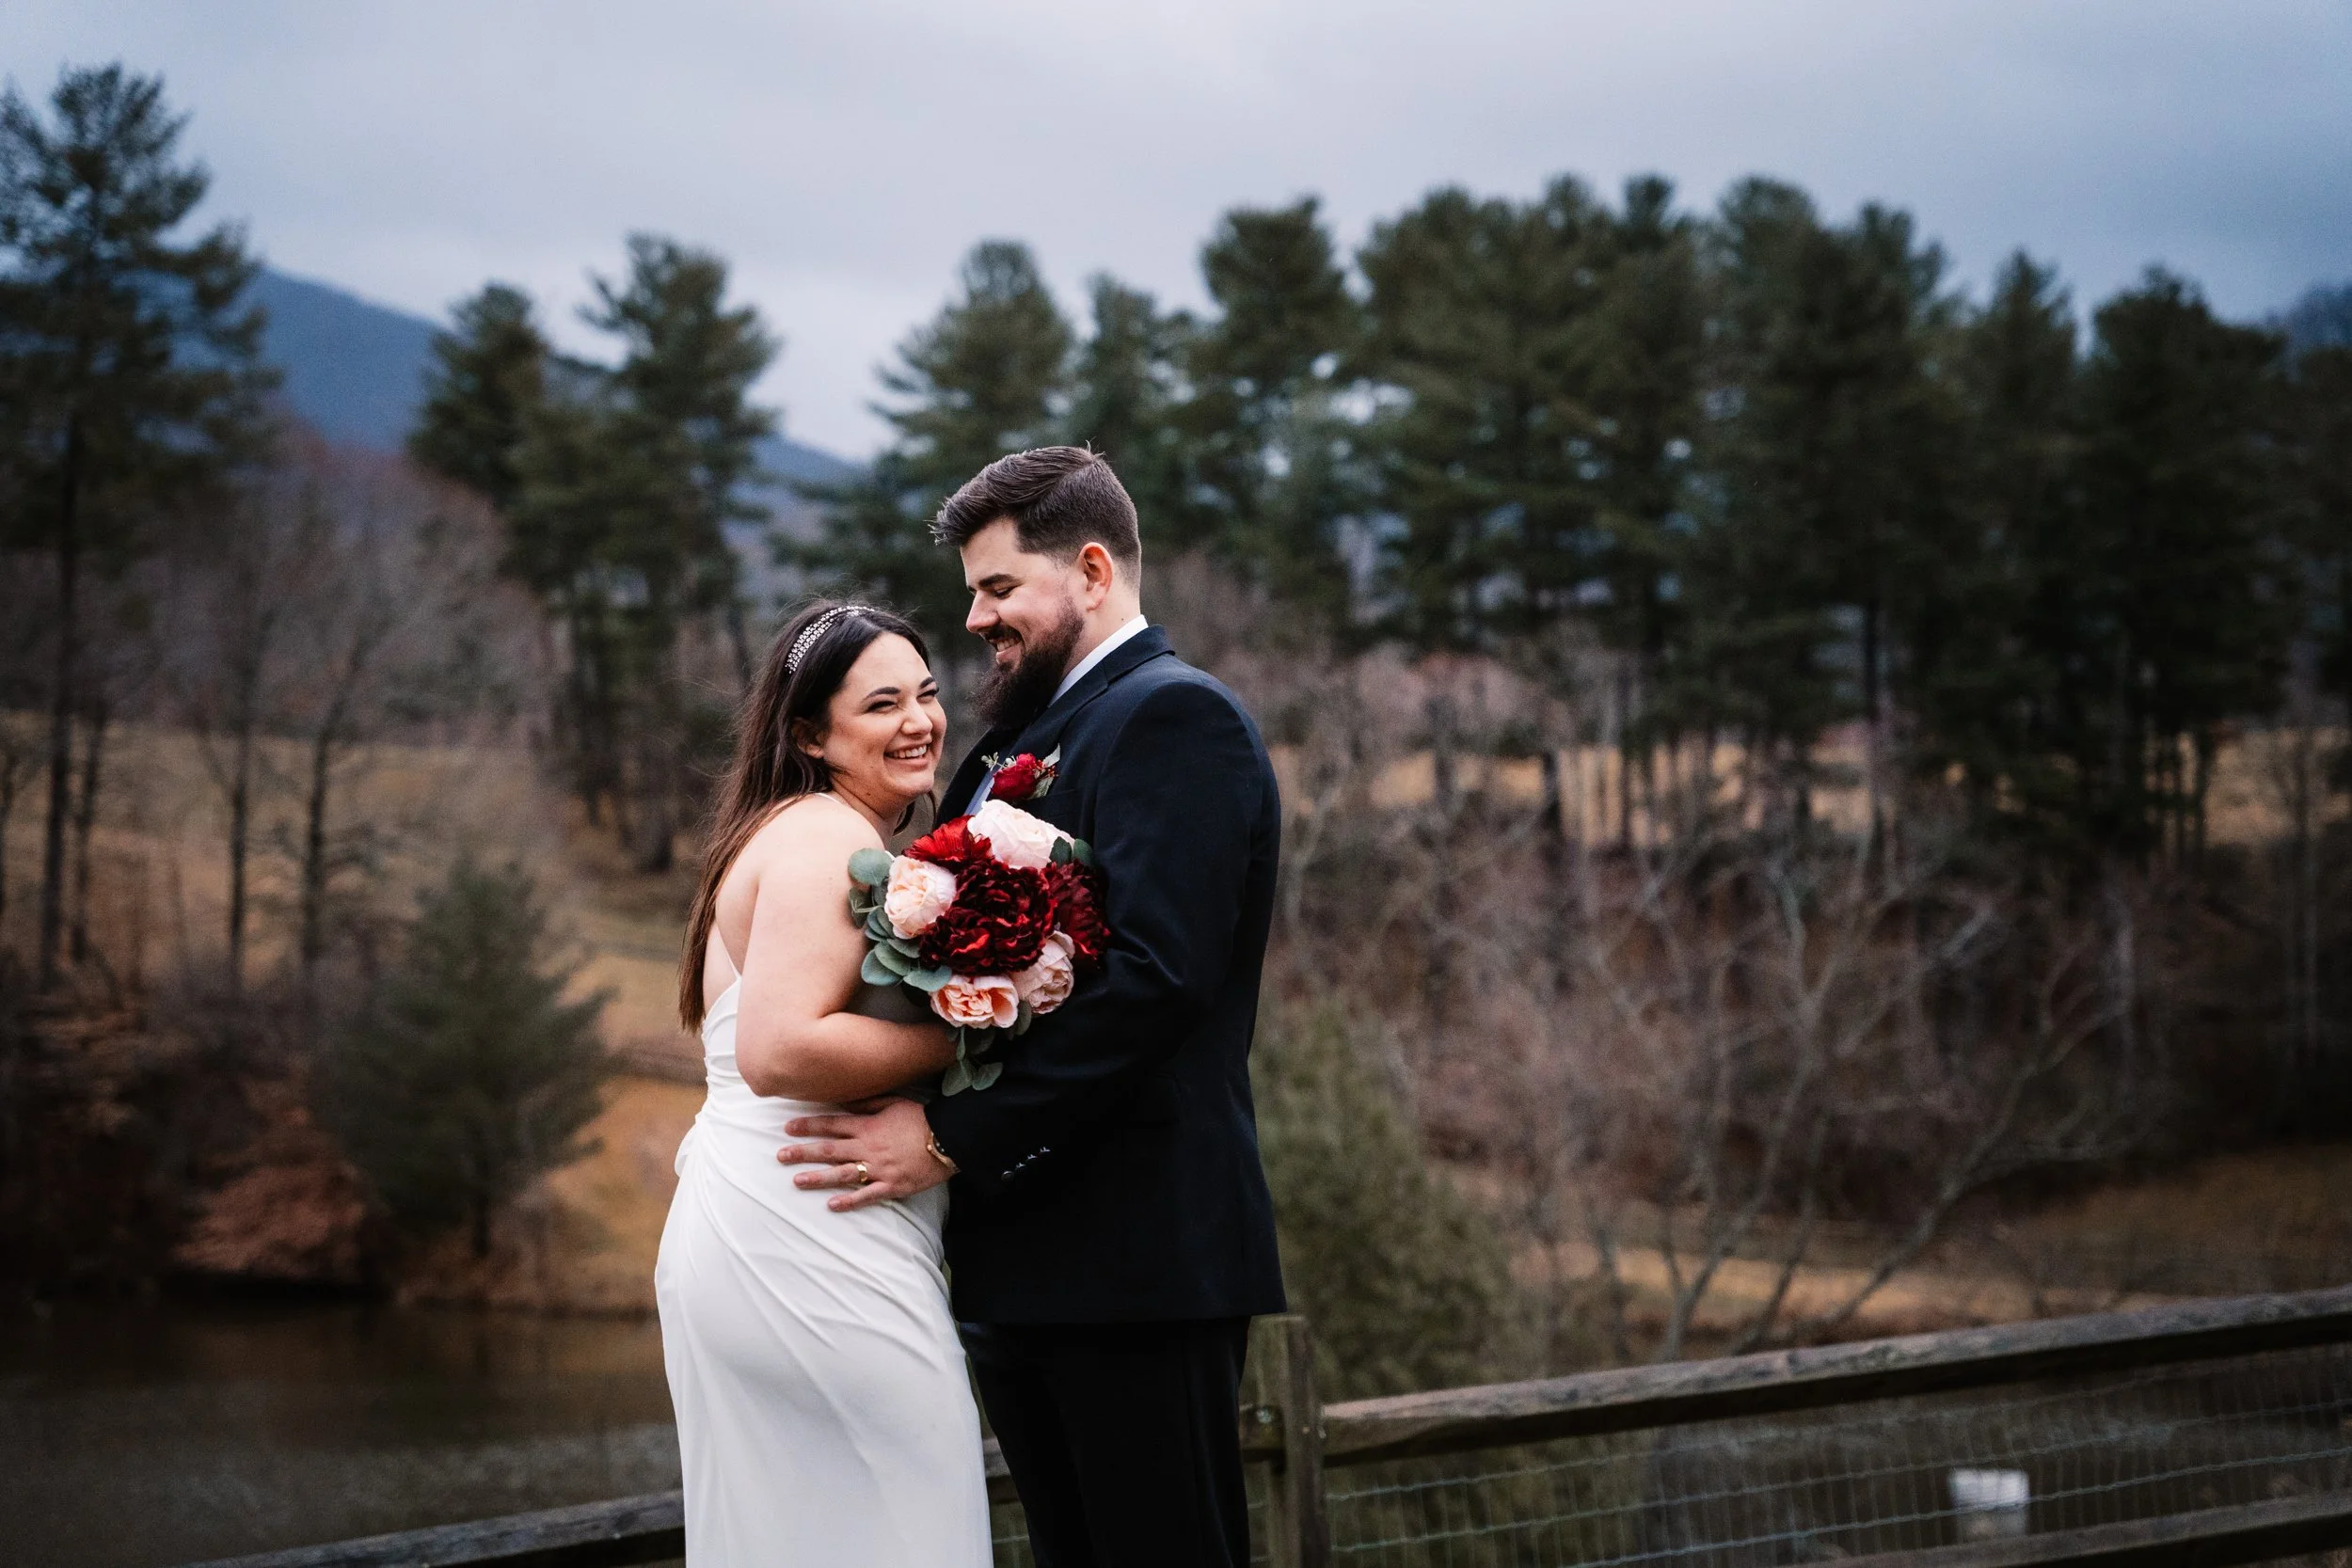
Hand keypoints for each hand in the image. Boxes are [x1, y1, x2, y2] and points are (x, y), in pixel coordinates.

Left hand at [778, 1099, 947, 1211]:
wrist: (949, 1138)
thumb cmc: (922, 1117)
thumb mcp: (894, 1102)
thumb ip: (868, 1103)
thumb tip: (845, 1101)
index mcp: (868, 1126)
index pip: (832, 1125)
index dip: (809, 1126)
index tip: (788, 1128)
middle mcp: (869, 1148)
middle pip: (830, 1150)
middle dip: (803, 1152)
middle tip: (780, 1155)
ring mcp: (879, 1169)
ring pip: (842, 1174)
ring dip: (818, 1177)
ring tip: (796, 1181)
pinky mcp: (892, 1185)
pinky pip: (867, 1195)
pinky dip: (850, 1201)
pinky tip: (832, 1205)